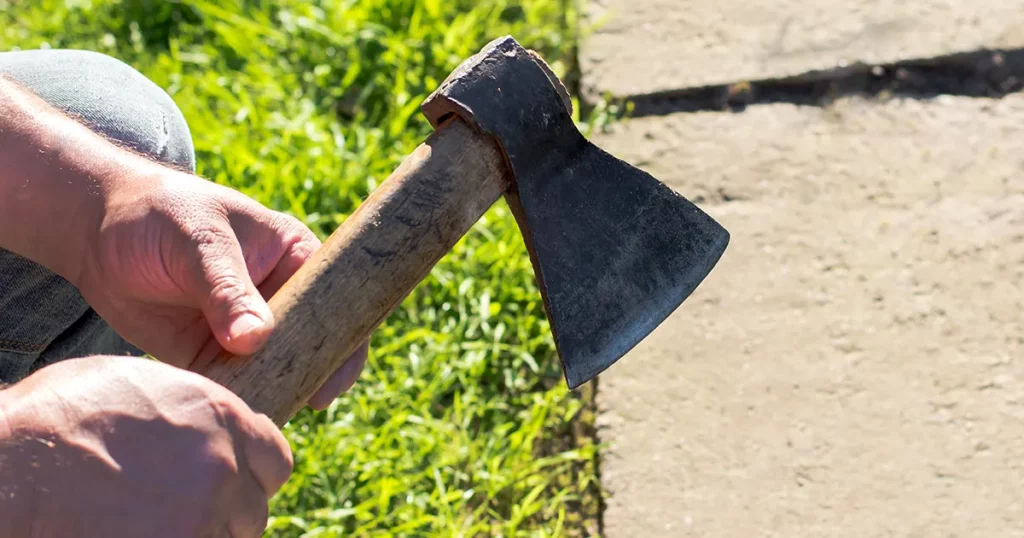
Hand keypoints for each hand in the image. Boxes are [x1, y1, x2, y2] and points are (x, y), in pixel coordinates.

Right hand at [0, 356, 290, 536]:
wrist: (10, 468)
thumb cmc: (56, 419)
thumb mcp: (134, 384)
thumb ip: (188, 407)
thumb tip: (207, 421)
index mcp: (221, 416)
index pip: (276, 460)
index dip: (253, 474)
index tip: (231, 482)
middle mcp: (222, 466)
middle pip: (254, 508)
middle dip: (226, 511)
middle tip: (183, 510)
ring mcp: (201, 516)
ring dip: (204, 533)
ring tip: (161, 524)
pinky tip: (142, 534)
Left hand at [76, 167, 364, 408]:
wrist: (97, 231)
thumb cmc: (161, 215)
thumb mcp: (199, 242)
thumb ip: (227, 289)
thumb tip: (256, 340)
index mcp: (296, 259)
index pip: (339, 302)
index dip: (344, 341)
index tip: (331, 379)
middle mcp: (281, 298)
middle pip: (312, 345)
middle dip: (309, 375)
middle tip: (301, 404)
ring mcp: (248, 330)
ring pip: (275, 371)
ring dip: (271, 392)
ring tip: (262, 415)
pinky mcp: (214, 355)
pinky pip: (235, 385)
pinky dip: (233, 401)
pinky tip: (229, 415)